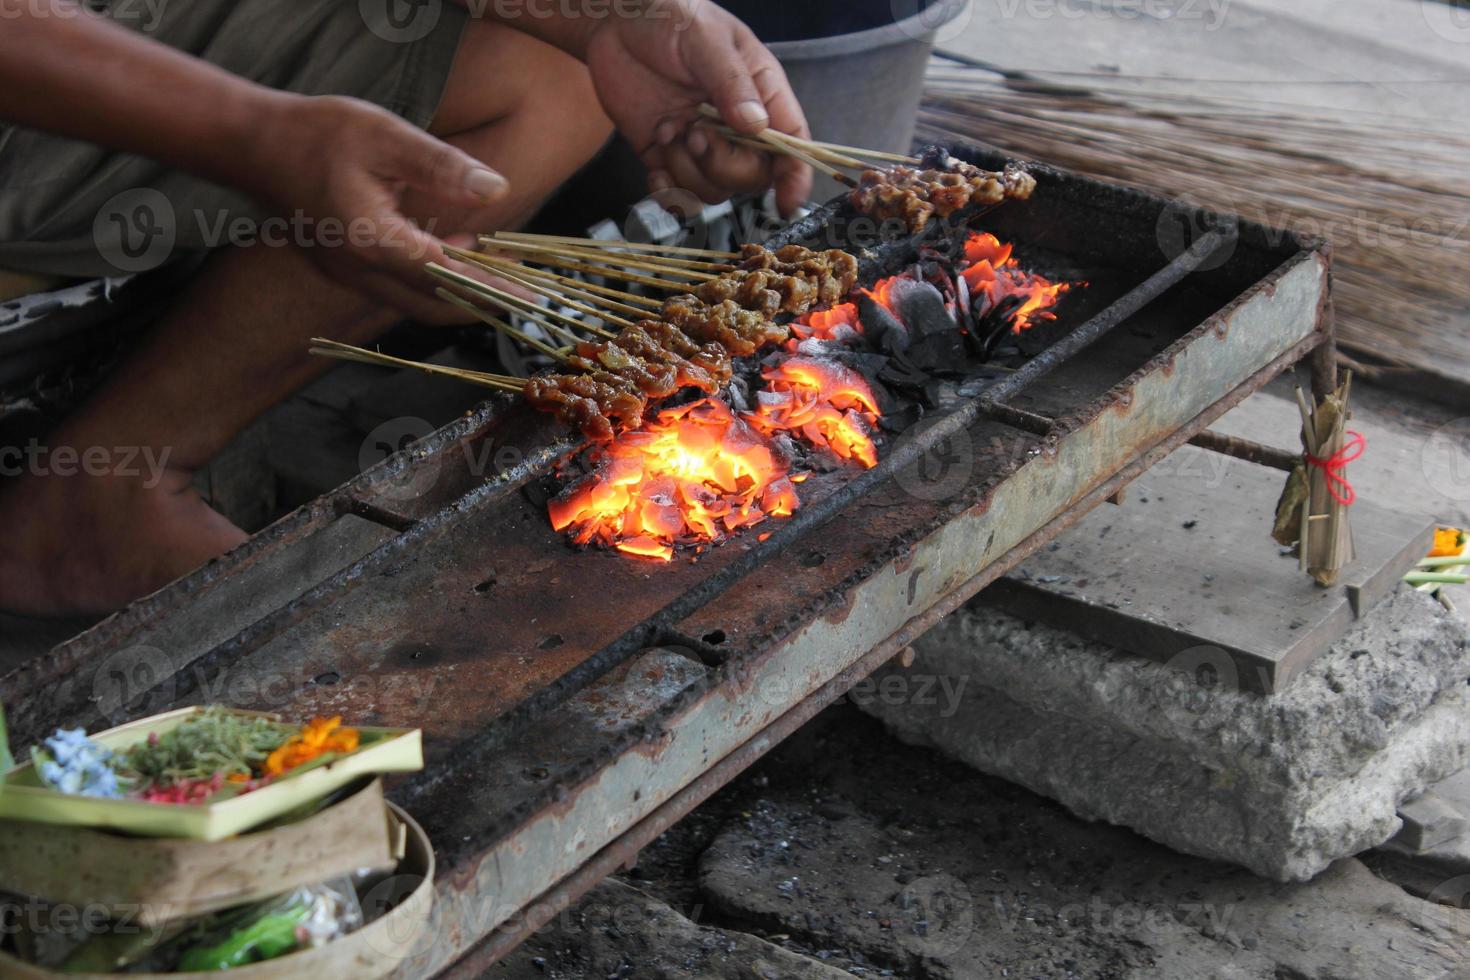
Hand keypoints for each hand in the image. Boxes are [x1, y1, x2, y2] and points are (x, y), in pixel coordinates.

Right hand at [245, 93, 528, 321]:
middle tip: (521, 285)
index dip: (494, 286)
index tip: (529, 293)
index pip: (449, 276)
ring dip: (458, 289)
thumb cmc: (316, 133)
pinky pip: (398, 286)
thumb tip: (496, 190)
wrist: (253, 144)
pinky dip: (432, 277)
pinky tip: (454, 244)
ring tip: (496, 261)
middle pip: (436, 305)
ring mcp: (349, 274)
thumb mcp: (386, 136)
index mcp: (375, 242)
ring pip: (417, 300)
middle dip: (482, 300)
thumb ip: (442, 167)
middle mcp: (361, 271)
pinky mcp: (345, 268)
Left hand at [584, 0, 812, 214]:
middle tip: (695, 135)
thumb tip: (756, 125)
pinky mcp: (669, 156)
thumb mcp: (706, 38)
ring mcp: (703, 144)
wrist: (615, 22)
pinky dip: (666, 189)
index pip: (791, 142)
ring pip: (713, 189)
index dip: (795, 175)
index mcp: (760, 93)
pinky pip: (677, 194)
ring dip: (687, 171)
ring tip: (668, 130)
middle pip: (751, 175)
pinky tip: (656, 162)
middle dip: (722, 165)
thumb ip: (731, 82)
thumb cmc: (669, 16)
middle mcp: (736, 125)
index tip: (788, 201)